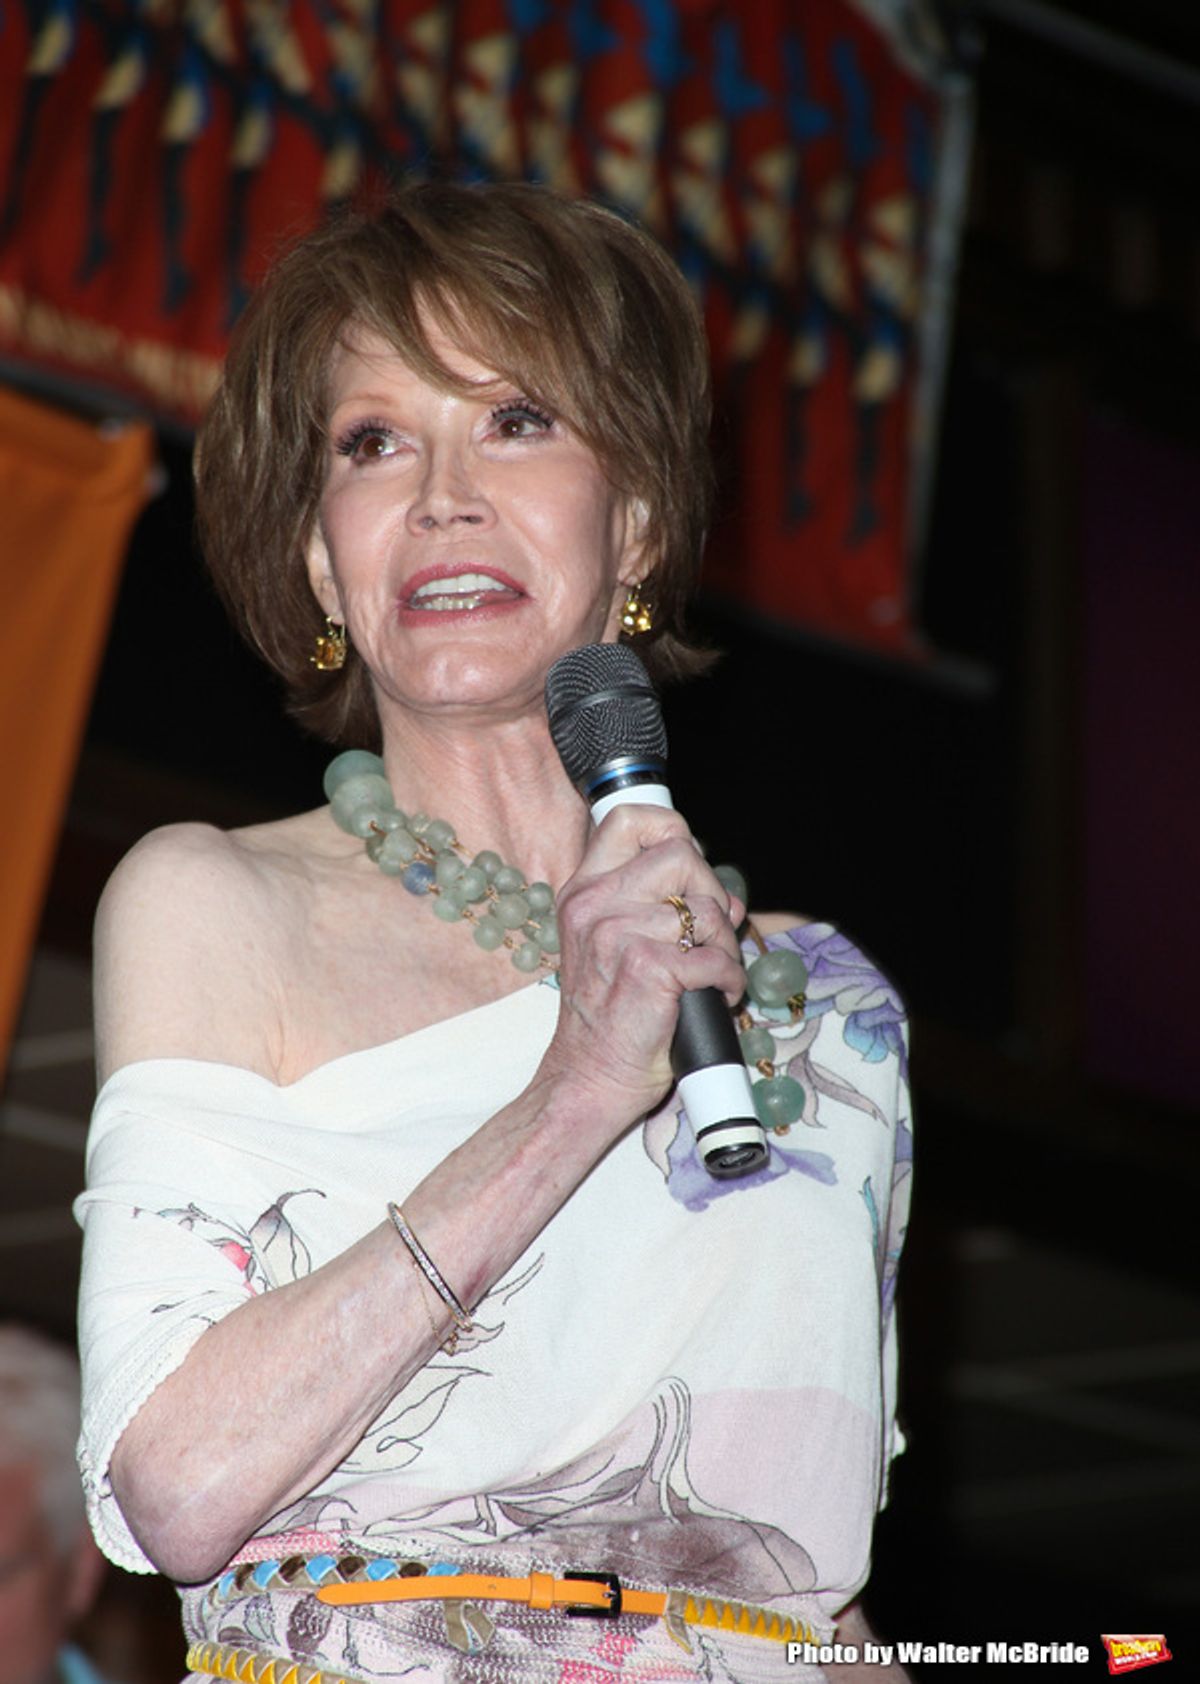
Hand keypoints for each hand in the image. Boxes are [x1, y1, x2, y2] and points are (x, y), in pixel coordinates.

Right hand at [541, 805, 746, 1125]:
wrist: (589, 1077)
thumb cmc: (609, 1015)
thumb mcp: (618, 946)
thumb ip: (664, 910)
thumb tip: (729, 900)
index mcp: (585, 891)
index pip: (630, 820)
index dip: (673, 830)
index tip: (689, 868)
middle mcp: (595, 905)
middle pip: (681, 855)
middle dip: (712, 892)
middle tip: (709, 933)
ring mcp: (618, 935)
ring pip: (708, 912)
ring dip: (724, 947)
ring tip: (710, 975)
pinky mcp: (647, 969)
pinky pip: (716, 957)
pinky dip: (729, 980)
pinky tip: (716, 995)